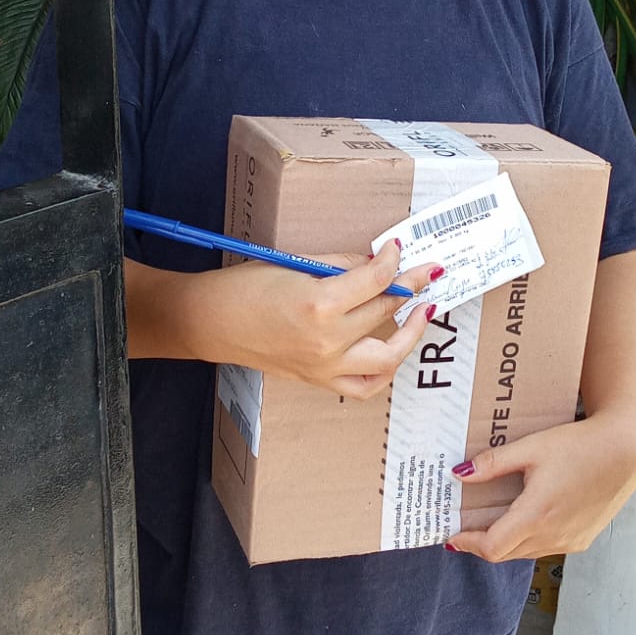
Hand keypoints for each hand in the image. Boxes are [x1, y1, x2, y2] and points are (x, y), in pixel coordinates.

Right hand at [183, 238, 442, 399]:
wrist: (210, 322)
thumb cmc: (245, 288)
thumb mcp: (296, 264)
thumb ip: (341, 265)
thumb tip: (376, 262)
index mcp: (320, 303)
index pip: (376, 279)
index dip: (393, 259)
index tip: (399, 249)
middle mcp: (327, 340)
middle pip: (385, 310)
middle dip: (410, 286)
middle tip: (424, 272)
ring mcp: (325, 366)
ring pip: (388, 356)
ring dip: (411, 333)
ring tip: (421, 313)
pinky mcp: (319, 380)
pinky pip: (366, 385)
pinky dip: (386, 369)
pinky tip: (395, 350)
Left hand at [447, 409, 635, 562]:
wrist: (624, 451)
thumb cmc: (580, 446)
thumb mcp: (531, 448)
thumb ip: (493, 463)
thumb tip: (460, 473)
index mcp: (536, 515)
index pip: (491, 548)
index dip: (467, 545)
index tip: (452, 536)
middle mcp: (553, 536)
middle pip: (505, 554)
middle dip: (482, 543)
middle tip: (466, 526)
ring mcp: (569, 541)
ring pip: (525, 552)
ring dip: (506, 542)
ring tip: (493, 519)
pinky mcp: (581, 540)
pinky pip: (545, 548)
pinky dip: (528, 539)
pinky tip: (526, 517)